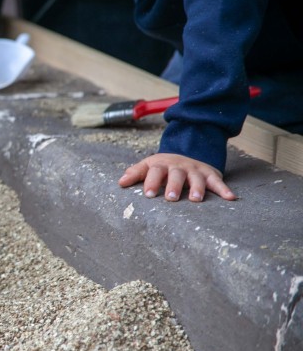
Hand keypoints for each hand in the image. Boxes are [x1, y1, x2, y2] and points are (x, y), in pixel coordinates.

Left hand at [118, 153, 236, 201]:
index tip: (148, 194)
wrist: (188, 151)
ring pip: (197, 178)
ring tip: (195, 199)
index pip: (154, 171)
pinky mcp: (210, 174)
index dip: (151, 182)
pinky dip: (224, 189)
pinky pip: (217, 181)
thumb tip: (120, 183)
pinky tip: (231, 198)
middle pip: (176, 174)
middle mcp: (179, 166)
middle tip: (170, 198)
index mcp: (161, 164)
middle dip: (174, 186)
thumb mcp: (148, 165)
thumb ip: (135, 173)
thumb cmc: (163, 166)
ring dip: (197, 188)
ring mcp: (195, 170)